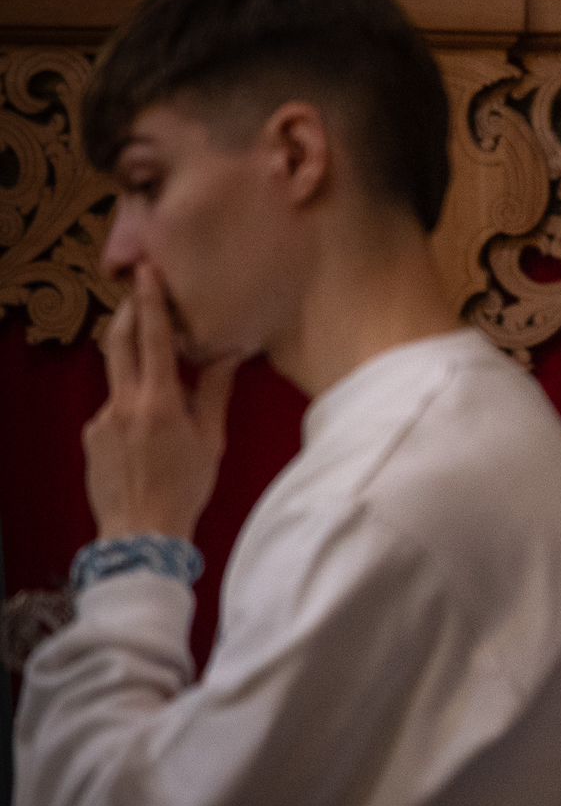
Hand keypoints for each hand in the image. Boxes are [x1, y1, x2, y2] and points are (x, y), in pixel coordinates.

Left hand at [84, 265, 238, 541]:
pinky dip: (131, 409)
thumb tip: (227, 354)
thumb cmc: (187, 489)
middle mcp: (123, 403)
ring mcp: (101, 419)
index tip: (146, 271)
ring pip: (118, 379)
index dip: (149, 301)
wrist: (141, 533)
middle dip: (126, 313)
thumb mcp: (211, 440)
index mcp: (159, 402)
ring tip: (161, 390)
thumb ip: (215, 393)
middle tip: (138, 294)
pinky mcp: (90, 436)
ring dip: (135, 370)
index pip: (151, 338)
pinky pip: (112, 410)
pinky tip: (146, 438)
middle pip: (116, 341)